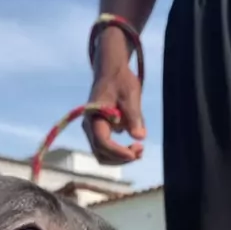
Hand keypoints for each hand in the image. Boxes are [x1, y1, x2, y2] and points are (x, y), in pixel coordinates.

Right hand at [83, 28, 145, 164]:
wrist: (111, 72)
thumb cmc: (120, 80)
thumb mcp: (131, 95)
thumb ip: (134, 116)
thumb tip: (140, 136)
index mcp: (94, 118)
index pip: (103, 143)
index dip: (119, 152)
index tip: (136, 153)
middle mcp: (89, 128)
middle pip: (102, 154)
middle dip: (121, 157)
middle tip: (141, 150)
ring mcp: (93, 131)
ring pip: (104, 155)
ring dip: (121, 157)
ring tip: (140, 149)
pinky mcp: (99, 133)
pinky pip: (107, 150)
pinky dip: (120, 152)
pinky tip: (135, 145)